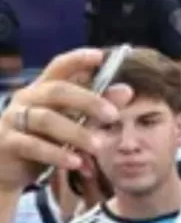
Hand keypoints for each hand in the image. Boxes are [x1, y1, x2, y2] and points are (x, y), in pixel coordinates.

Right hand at [0, 48, 131, 194]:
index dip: (78, 59)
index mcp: (44, 89)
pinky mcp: (9, 142)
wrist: (8, 167)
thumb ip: (96, 108)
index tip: (100, 56)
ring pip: (47, 119)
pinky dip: (57, 154)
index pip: (59, 67)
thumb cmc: (43, 140)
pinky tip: (76, 163)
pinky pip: (34, 145)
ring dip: (77, 133)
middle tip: (113, 115)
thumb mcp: (72, 123)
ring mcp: (15, 118)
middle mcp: (27, 98)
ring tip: (99, 147)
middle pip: (58, 91)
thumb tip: (126, 90)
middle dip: (88, 101)